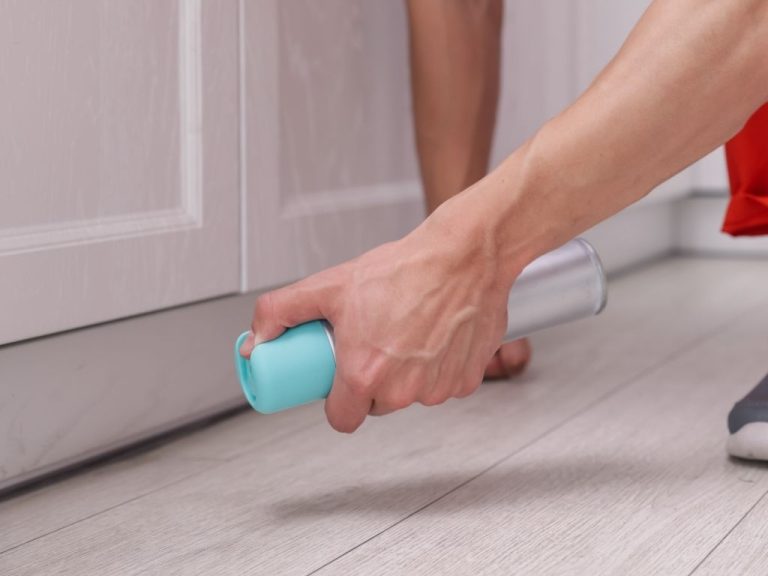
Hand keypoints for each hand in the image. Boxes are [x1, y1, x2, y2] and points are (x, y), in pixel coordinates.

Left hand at [240, 204, 520, 432]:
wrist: (463, 256)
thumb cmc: (404, 270)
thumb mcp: (329, 285)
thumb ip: (280, 311)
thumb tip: (257, 340)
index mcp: (364, 375)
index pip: (342, 419)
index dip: (338, 401)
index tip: (341, 384)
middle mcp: (402, 390)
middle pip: (377, 406)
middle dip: (372, 383)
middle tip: (373, 346)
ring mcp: (437, 388)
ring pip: (412, 396)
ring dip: (406, 376)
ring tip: (405, 337)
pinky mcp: (467, 380)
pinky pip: (443, 385)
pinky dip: (437, 369)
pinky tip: (434, 339)